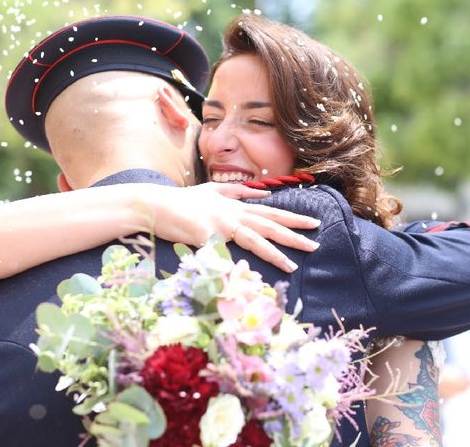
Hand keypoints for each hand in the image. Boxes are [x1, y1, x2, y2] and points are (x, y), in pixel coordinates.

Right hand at [143, 183, 320, 272]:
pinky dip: (233, 266)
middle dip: (294, 235)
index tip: (313, 224)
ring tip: (293, 264)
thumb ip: (238, 192)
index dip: (292, 219)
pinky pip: (222, 255)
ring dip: (275, 252)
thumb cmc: (181, 202)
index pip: (270, 212)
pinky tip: (244, 278)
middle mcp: (232, 214)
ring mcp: (219, 224)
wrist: (153, 204)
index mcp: (235, 207)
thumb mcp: (212, 191)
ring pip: (253, 238)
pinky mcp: (204, 234)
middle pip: (269, 224)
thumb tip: (264, 193)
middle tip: (316, 244)